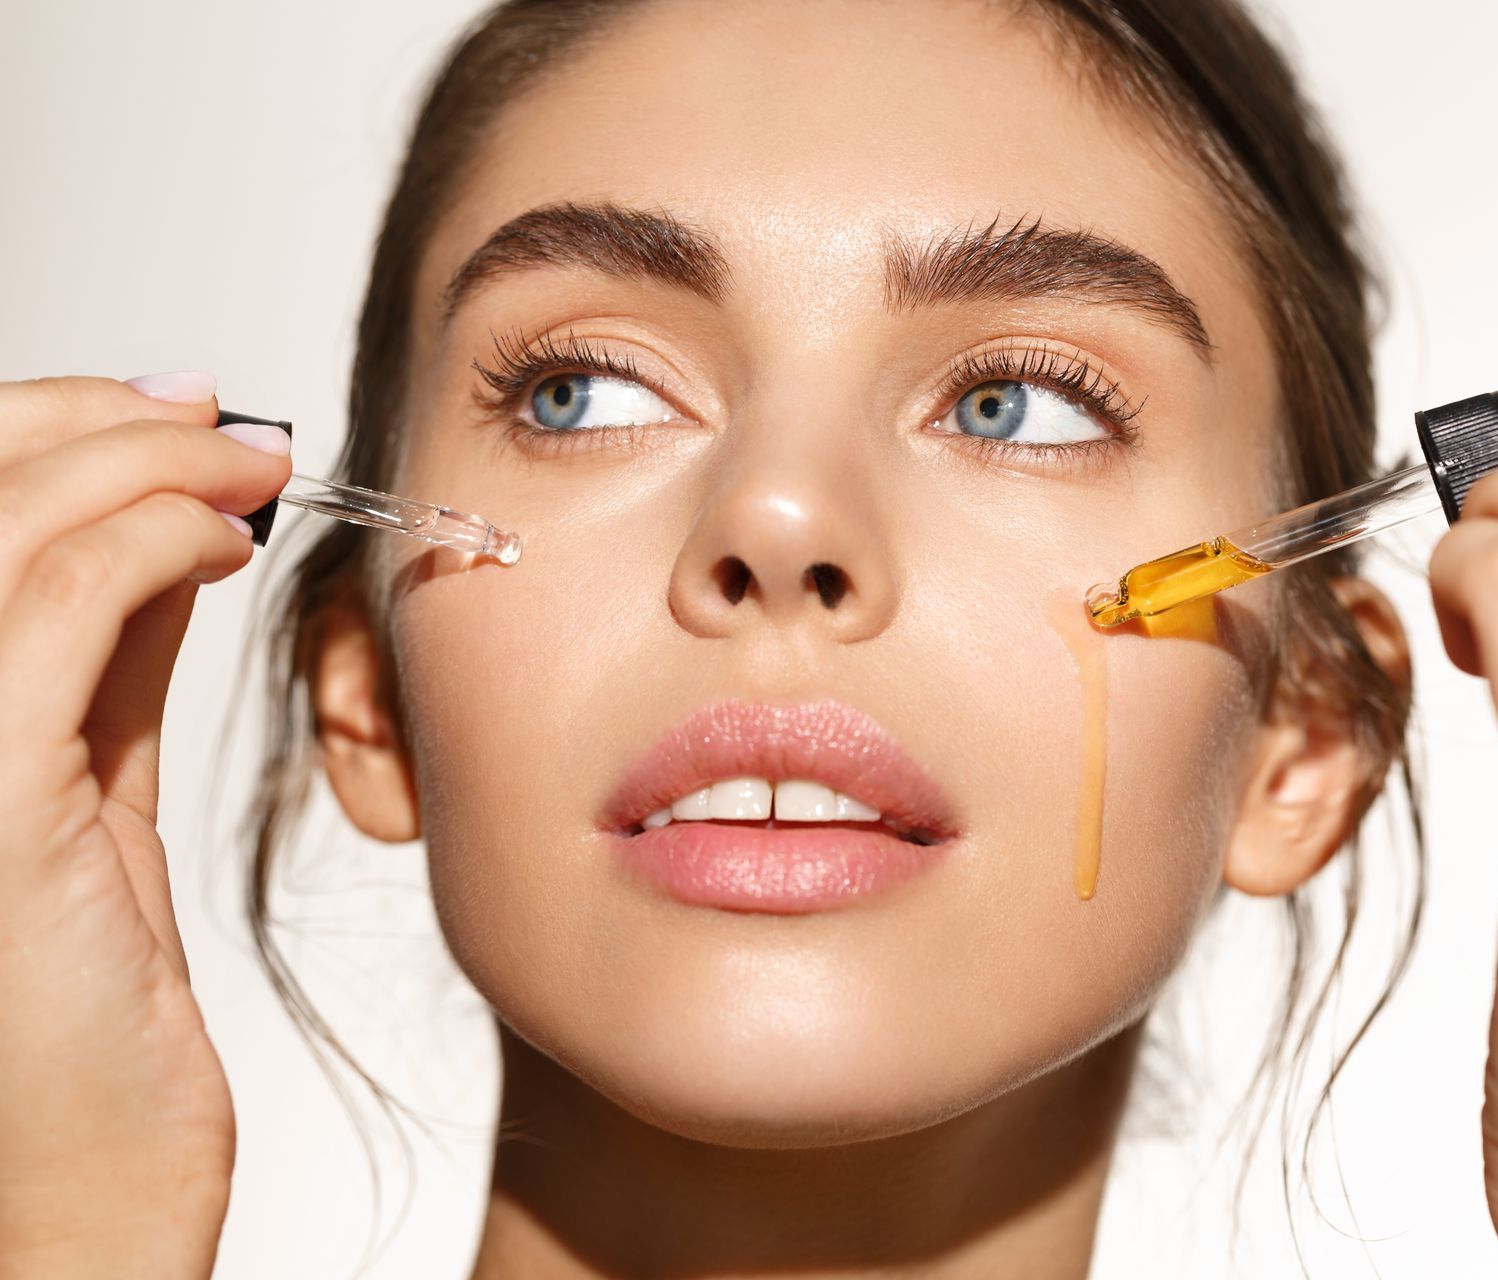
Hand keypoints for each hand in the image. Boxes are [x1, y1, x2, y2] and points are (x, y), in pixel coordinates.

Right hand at [0, 373, 290, 1276]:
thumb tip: (162, 536)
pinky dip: (145, 543)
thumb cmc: (82, 1021)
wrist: (78, 1189)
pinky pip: (50, 612)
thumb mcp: (82, 797)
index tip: (173, 413)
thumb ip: (99, 665)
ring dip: (137, 464)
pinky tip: (222, 547)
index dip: (47, 430)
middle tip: (218, 421)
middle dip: (90, 422)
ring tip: (244, 471)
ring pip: (1, 527)